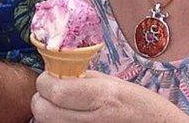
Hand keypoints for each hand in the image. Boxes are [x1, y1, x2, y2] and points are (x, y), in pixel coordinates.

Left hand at [31, 71, 188, 122]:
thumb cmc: (146, 109)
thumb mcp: (118, 85)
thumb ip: (85, 78)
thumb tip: (58, 72)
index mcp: (102, 97)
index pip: (53, 90)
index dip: (45, 82)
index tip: (50, 78)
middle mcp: (93, 120)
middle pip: (43, 111)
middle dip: (42, 99)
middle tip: (53, 94)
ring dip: (50, 113)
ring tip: (65, 107)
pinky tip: (72, 118)